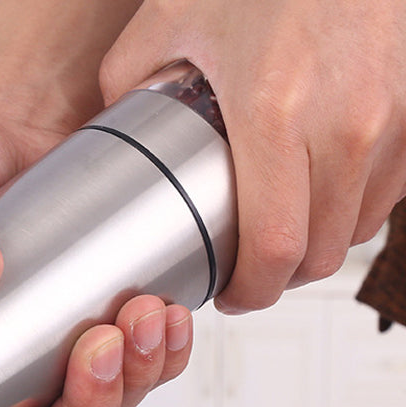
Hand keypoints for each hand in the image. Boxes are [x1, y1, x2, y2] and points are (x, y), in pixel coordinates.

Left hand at [100, 0, 405, 312]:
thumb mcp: (170, 15)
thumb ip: (130, 79)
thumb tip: (112, 126)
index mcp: (273, 110)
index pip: (273, 247)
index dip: (251, 290)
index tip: (229, 293)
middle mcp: (345, 122)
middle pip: (318, 254)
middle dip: (279, 280)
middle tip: (248, 273)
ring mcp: (393, 116)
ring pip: (355, 230)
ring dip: (315, 248)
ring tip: (280, 238)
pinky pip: (386, 194)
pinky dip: (351, 211)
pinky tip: (319, 199)